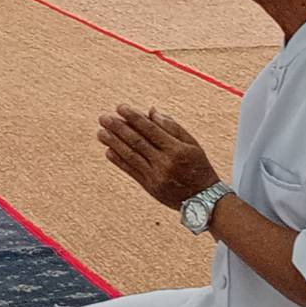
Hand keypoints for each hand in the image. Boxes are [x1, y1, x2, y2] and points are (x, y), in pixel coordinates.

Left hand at [97, 105, 219, 210]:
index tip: (120, 107)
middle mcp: (165, 163)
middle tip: (103, 118)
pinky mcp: (150, 187)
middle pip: (137, 142)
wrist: (204, 199)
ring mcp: (156, 176)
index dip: (133, 117)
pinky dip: (119, 161)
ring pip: (131, 156)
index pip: (150, 129)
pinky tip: (108, 150)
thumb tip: (151, 112)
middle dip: (118, 128)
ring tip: (100, 132)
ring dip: (113, 143)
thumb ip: (172, 127)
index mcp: (176, 149)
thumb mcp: (192, 144)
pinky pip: (131, 171)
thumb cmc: (199, 166)